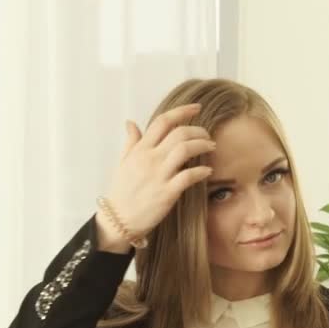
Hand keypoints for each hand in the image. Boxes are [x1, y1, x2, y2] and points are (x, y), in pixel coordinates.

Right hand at [96, 103, 214, 251]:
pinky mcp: (167, 193)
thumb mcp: (123, 163)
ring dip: (202, 145)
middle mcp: (150, 159)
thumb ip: (131, 142)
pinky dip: (201, 171)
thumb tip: (131, 123)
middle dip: (198, 130)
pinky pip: (188, 176)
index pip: (162, 121)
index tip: (196, 107)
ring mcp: (159, 175)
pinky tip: (207, 171)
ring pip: (185, 150)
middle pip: (179, 133)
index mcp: (140, 150)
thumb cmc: (121, 192)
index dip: (182, 111)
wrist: (117, 220)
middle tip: (207, 135)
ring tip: (211, 147)